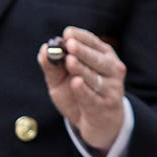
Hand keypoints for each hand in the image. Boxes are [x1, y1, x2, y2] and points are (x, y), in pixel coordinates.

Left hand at [40, 26, 125, 149]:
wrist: (97, 123)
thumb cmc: (78, 94)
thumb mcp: (61, 79)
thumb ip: (52, 66)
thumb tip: (43, 50)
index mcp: (103, 55)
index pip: (93, 42)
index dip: (81, 37)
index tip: (67, 33)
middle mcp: (112, 68)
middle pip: (96, 58)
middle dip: (82, 51)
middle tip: (70, 45)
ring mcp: (112, 87)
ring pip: (94, 77)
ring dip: (82, 69)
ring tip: (70, 61)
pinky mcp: (107, 105)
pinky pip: (92, 97)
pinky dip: (84, 90)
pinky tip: (76, 82)